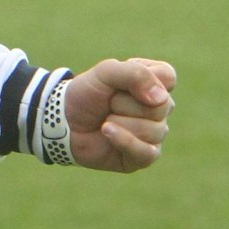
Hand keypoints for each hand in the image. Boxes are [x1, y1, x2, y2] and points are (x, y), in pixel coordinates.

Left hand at [65, 57, 176, 172]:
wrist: (62, 121)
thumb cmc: (85, 95)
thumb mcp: (104, 72)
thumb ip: (134, 73)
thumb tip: (160, 99)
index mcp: (154, 84)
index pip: (167, 76)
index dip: (141, 78)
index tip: (118, 82)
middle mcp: (159, 109)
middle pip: (161, 106)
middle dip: (124, 103)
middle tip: (107, 104)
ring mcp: (154, 134)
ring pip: (154, 129)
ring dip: (119, 121)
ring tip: (105, 120)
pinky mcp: (144, 156)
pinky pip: (147, 152)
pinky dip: (123, 140)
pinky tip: (106, 131)